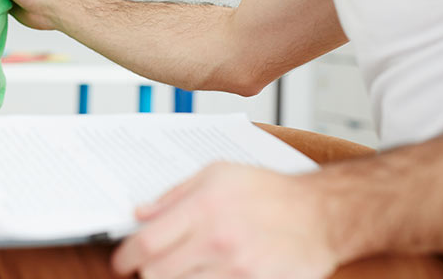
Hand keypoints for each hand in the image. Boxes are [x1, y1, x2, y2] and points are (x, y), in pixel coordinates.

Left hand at [112, 162, 336, 278]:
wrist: (321, 213)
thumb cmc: (269, 190)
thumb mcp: (218, 174)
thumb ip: (173, 195)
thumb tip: (140, 213)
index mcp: (204, 208)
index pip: (148, 243)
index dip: (126, 257)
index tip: (121, 261)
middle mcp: (218, 240)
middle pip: (157, 273)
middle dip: (146, 272)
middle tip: (149, 265)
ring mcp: (237, 269)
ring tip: (180, 268)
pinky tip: (207, 273)